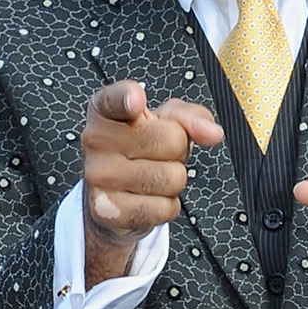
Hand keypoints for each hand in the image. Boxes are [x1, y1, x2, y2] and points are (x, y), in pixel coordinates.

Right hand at [79, 81, 224, 285]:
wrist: (112, 198)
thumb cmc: (140, 151)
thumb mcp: (165, 122)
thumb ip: (190, 117)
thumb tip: (212, 133)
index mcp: (105, 110)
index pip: (114, 99)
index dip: (128, 98)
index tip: (137, 100)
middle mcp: (95, 139)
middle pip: (170, 140)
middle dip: (178, 151)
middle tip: (158, 155)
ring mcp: (97, 176)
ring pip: (171, 178)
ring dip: (174, 181)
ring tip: (153, 176)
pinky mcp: (106, 211)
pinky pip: (163, 208)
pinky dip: (167, 207)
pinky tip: (148, 198)